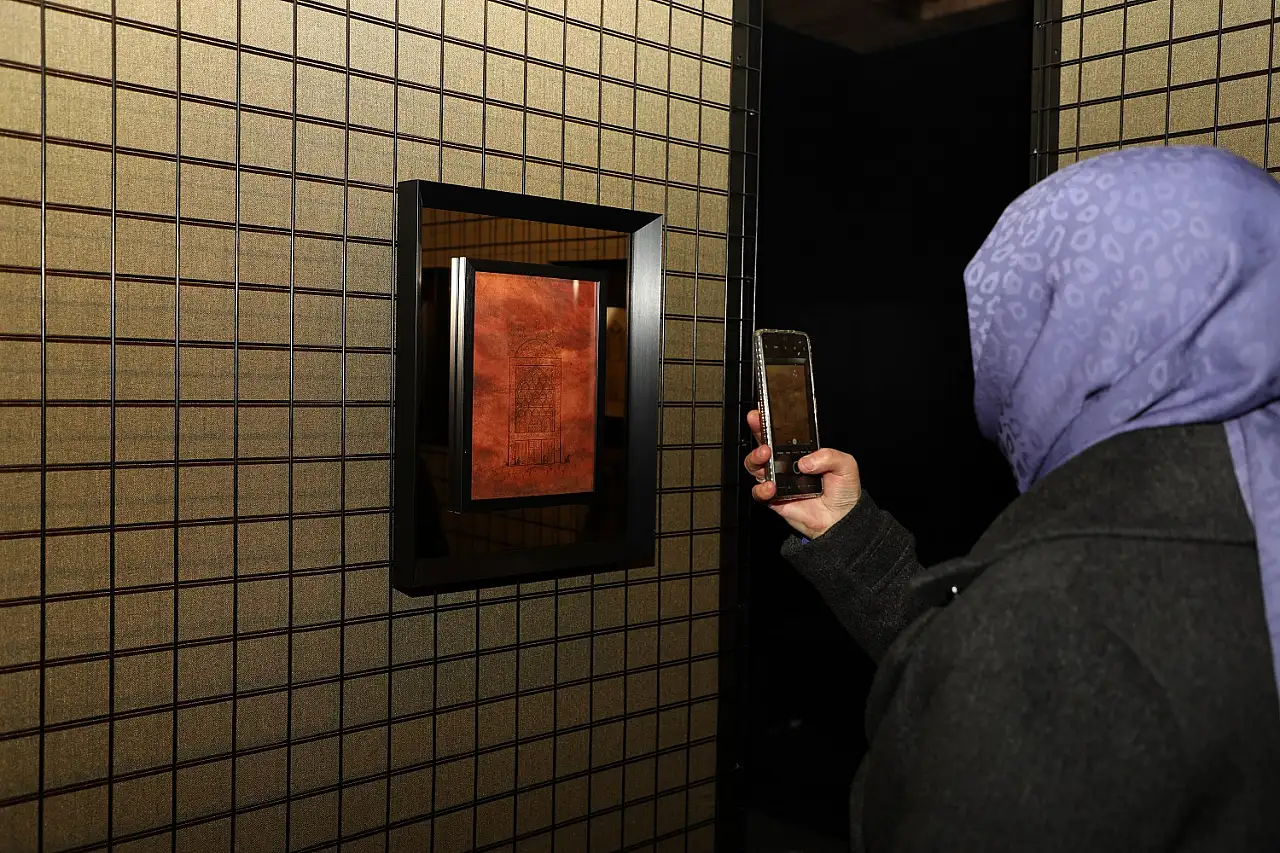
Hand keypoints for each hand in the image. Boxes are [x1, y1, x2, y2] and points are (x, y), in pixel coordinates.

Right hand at [743, 409, 861, 539]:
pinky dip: (761, 488)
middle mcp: (787, 464)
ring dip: (755, 458)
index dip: (771, 420)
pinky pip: (759, 492)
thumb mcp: (845, 464)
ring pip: (756, 466)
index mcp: (801, 452)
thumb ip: (828, 456)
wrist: (842, 520)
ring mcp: (779, 481)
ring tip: (765, 454)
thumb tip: (804, 462)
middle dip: (757, 429)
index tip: (764, 409)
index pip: (783, 432)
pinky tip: (771, 486)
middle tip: (758, 422)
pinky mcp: (775, 499)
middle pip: (764, 443)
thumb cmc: (844, 491)